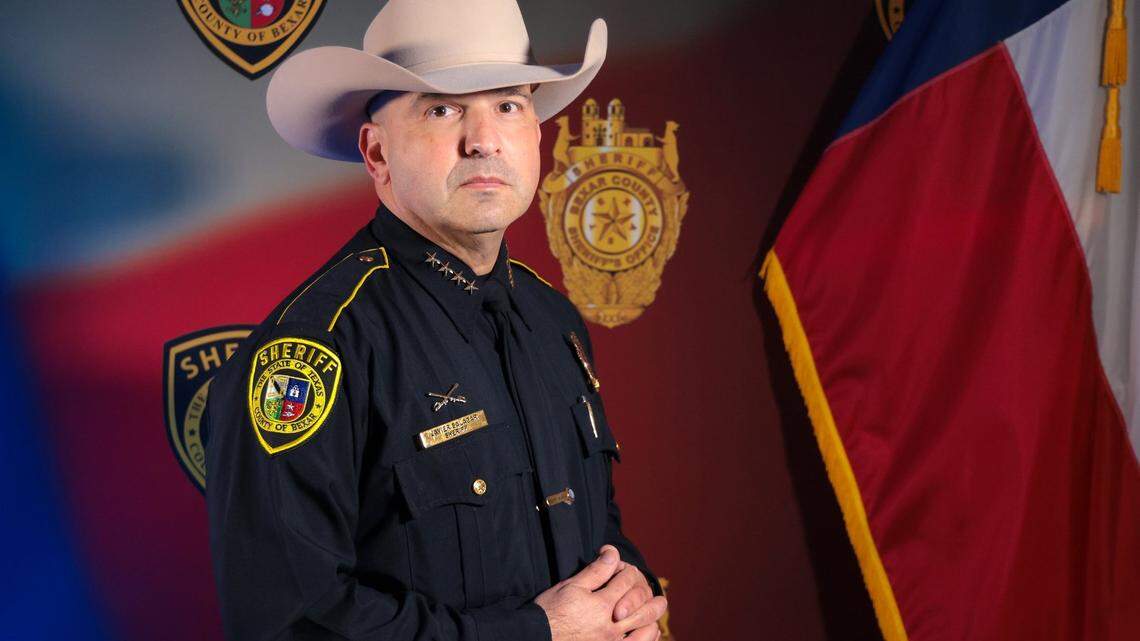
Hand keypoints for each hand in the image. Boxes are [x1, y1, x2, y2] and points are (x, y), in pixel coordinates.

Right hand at [534, 544, 667, 640]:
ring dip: (653, 621)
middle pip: (644, 608)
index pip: (626, 581)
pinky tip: (647, 632)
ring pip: (645, 632)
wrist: (536, 638)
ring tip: (654, 613)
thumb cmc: (550, 611)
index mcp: (602, 605)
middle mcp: (612, 627)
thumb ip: (595, 571)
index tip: (621, 566)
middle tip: (657, 593)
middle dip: (651, 597)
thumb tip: (612, 553)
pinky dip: (646, 639)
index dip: (626, 569)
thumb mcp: (570, 586)